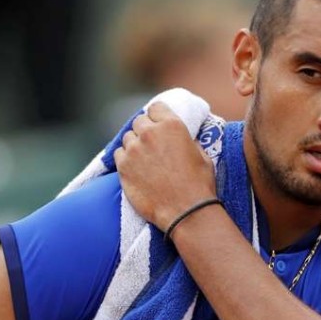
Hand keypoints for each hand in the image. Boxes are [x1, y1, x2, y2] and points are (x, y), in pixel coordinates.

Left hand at [114, 102, 217, 230]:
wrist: (186, 212)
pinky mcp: (123, 167)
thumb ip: (187, 140)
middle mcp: (150, 133)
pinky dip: (125, 159)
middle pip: (139, 121)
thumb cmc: (199, 185)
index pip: (156, 108)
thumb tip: (182, 138)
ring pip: (127, 138)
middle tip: (151, 145)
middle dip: (145, 131)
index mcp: (172, 126)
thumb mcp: (202, 154)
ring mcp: (134, 150)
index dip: (157, 116)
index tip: (158, 125)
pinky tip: (135, 169)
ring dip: (134, 145)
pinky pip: (118, 154)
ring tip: (143, 160)